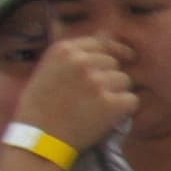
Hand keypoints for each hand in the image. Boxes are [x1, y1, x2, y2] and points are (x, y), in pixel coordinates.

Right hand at [21, 35, 137, 155]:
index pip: (103, 42)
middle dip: (110, 77)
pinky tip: (107, 118)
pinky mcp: (112, 103)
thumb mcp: (49, 70)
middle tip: (94, 97)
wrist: (38, 138)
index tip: (129, 57)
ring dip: (117, 94)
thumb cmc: (39, 107)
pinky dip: (125, 110)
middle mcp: (82, 62)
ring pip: (125, 81)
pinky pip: (132, 101)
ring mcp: (98, 82)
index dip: (116, 51)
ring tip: (96, 108)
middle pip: (115, 63)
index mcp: (64, 50)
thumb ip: (75, 54)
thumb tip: (107, 32)